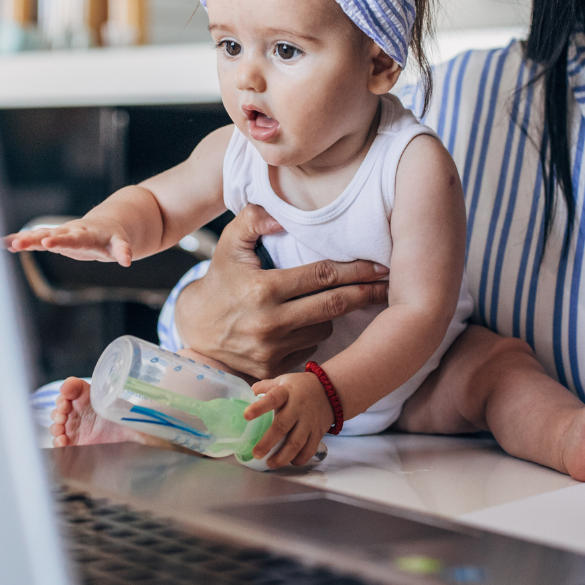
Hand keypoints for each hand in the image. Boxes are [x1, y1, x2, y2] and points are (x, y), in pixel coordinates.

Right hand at [1, 217, 132, 265]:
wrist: (105, 225)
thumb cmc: (112, 238)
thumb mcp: (119, 244)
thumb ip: (123, 250)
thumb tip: (128, 260)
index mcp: (86, 233)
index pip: (73, 237)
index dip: (61, 240)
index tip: (47, 242)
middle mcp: (70, 231)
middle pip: (52, 234)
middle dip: (37, 238)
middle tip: (21, 242)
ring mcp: (60, 234)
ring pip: (40, 235)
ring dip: (25, 239)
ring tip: (9, 244)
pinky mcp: (53, 237)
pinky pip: (35, 238)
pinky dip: (21, 239)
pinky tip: (4, 243)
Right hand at [174, 203, 389, 378]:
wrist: (195, 331)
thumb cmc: (220, 282)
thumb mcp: (229, 245)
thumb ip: (253, 220)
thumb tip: (281, 214)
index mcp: (263, 289)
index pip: (321, 276)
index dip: (355, 270)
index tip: (380, 265)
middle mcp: (270, 323)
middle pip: (333, 306)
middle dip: (366, 294)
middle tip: (389, 284)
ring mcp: (272, 350)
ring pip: (325, 329)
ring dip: (334, 315)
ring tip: (331, 302)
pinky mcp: (273, 370)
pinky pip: (311, 350)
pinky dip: (314, 336)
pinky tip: (307, 325)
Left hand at [245, 371, 333, 467]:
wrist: (331, 389)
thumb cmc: (302, 386)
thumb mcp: (284, 380)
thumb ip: (266, 386)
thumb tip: (250, 391)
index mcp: (287, 393)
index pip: (272, 399)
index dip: (259, 407)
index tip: (246, 416)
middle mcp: (298, 408)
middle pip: (282, 426)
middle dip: (268, 442)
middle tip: (256, 454)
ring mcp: (309, 421)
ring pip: (296, 442)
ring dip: (283, 456)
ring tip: (270, 463)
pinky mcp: (318, 432)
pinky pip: (310, 449)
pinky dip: (300, 458)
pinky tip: (291, 461)